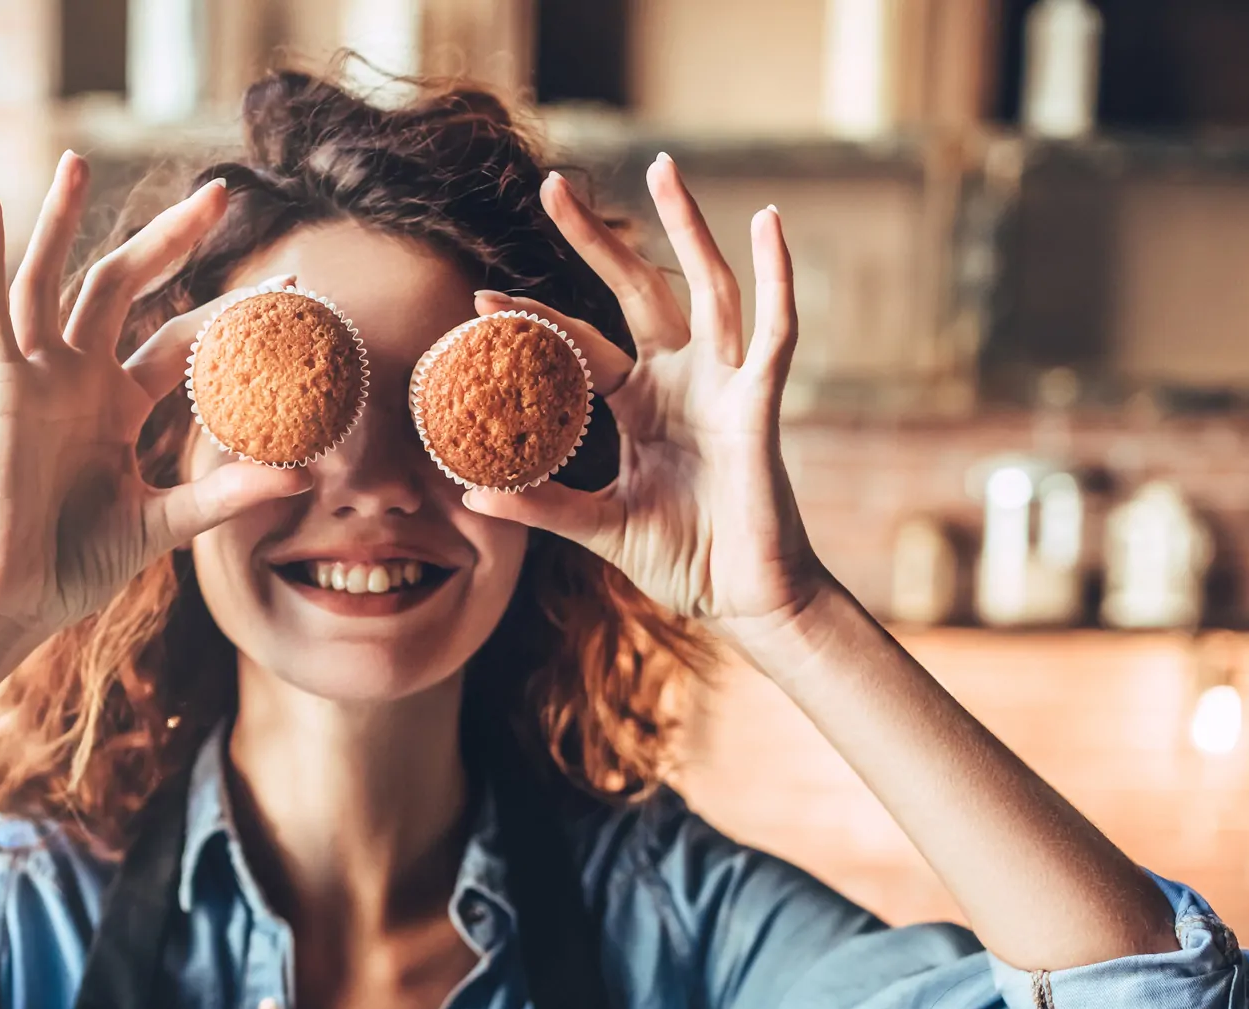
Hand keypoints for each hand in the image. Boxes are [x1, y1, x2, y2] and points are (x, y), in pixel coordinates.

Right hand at [0, 153, 311, 647]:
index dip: (231, 312)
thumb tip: (306, 477)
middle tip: (220, 191)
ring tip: (78, 160)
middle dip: (170, 239)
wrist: (15, 602)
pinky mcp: (1, 389)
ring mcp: (37, 379)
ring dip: (62, 219)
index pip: (183, 340)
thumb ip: (226, 494)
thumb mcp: (164, 525)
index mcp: (118, 405)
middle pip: (125, 286)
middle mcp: (78, 379)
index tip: (292, 285)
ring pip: (52, 279)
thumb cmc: (78, 565)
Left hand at [460, 158, 828, 645]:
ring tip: (663, 168)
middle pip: (637, 290)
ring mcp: (723, 386)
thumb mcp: (600, 527)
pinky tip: (769, 223)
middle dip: (597, 239)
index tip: (479, 297)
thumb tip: (471, 492)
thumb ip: (543, 505)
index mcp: (639, 405)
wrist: (745, 600)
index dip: (533, 320)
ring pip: (706, 287)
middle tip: (551, 185)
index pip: (579, 345)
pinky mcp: (759, 403)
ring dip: (687, 227)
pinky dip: (777, 277)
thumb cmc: (683, 559)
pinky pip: (773, 330)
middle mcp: (681, 382)